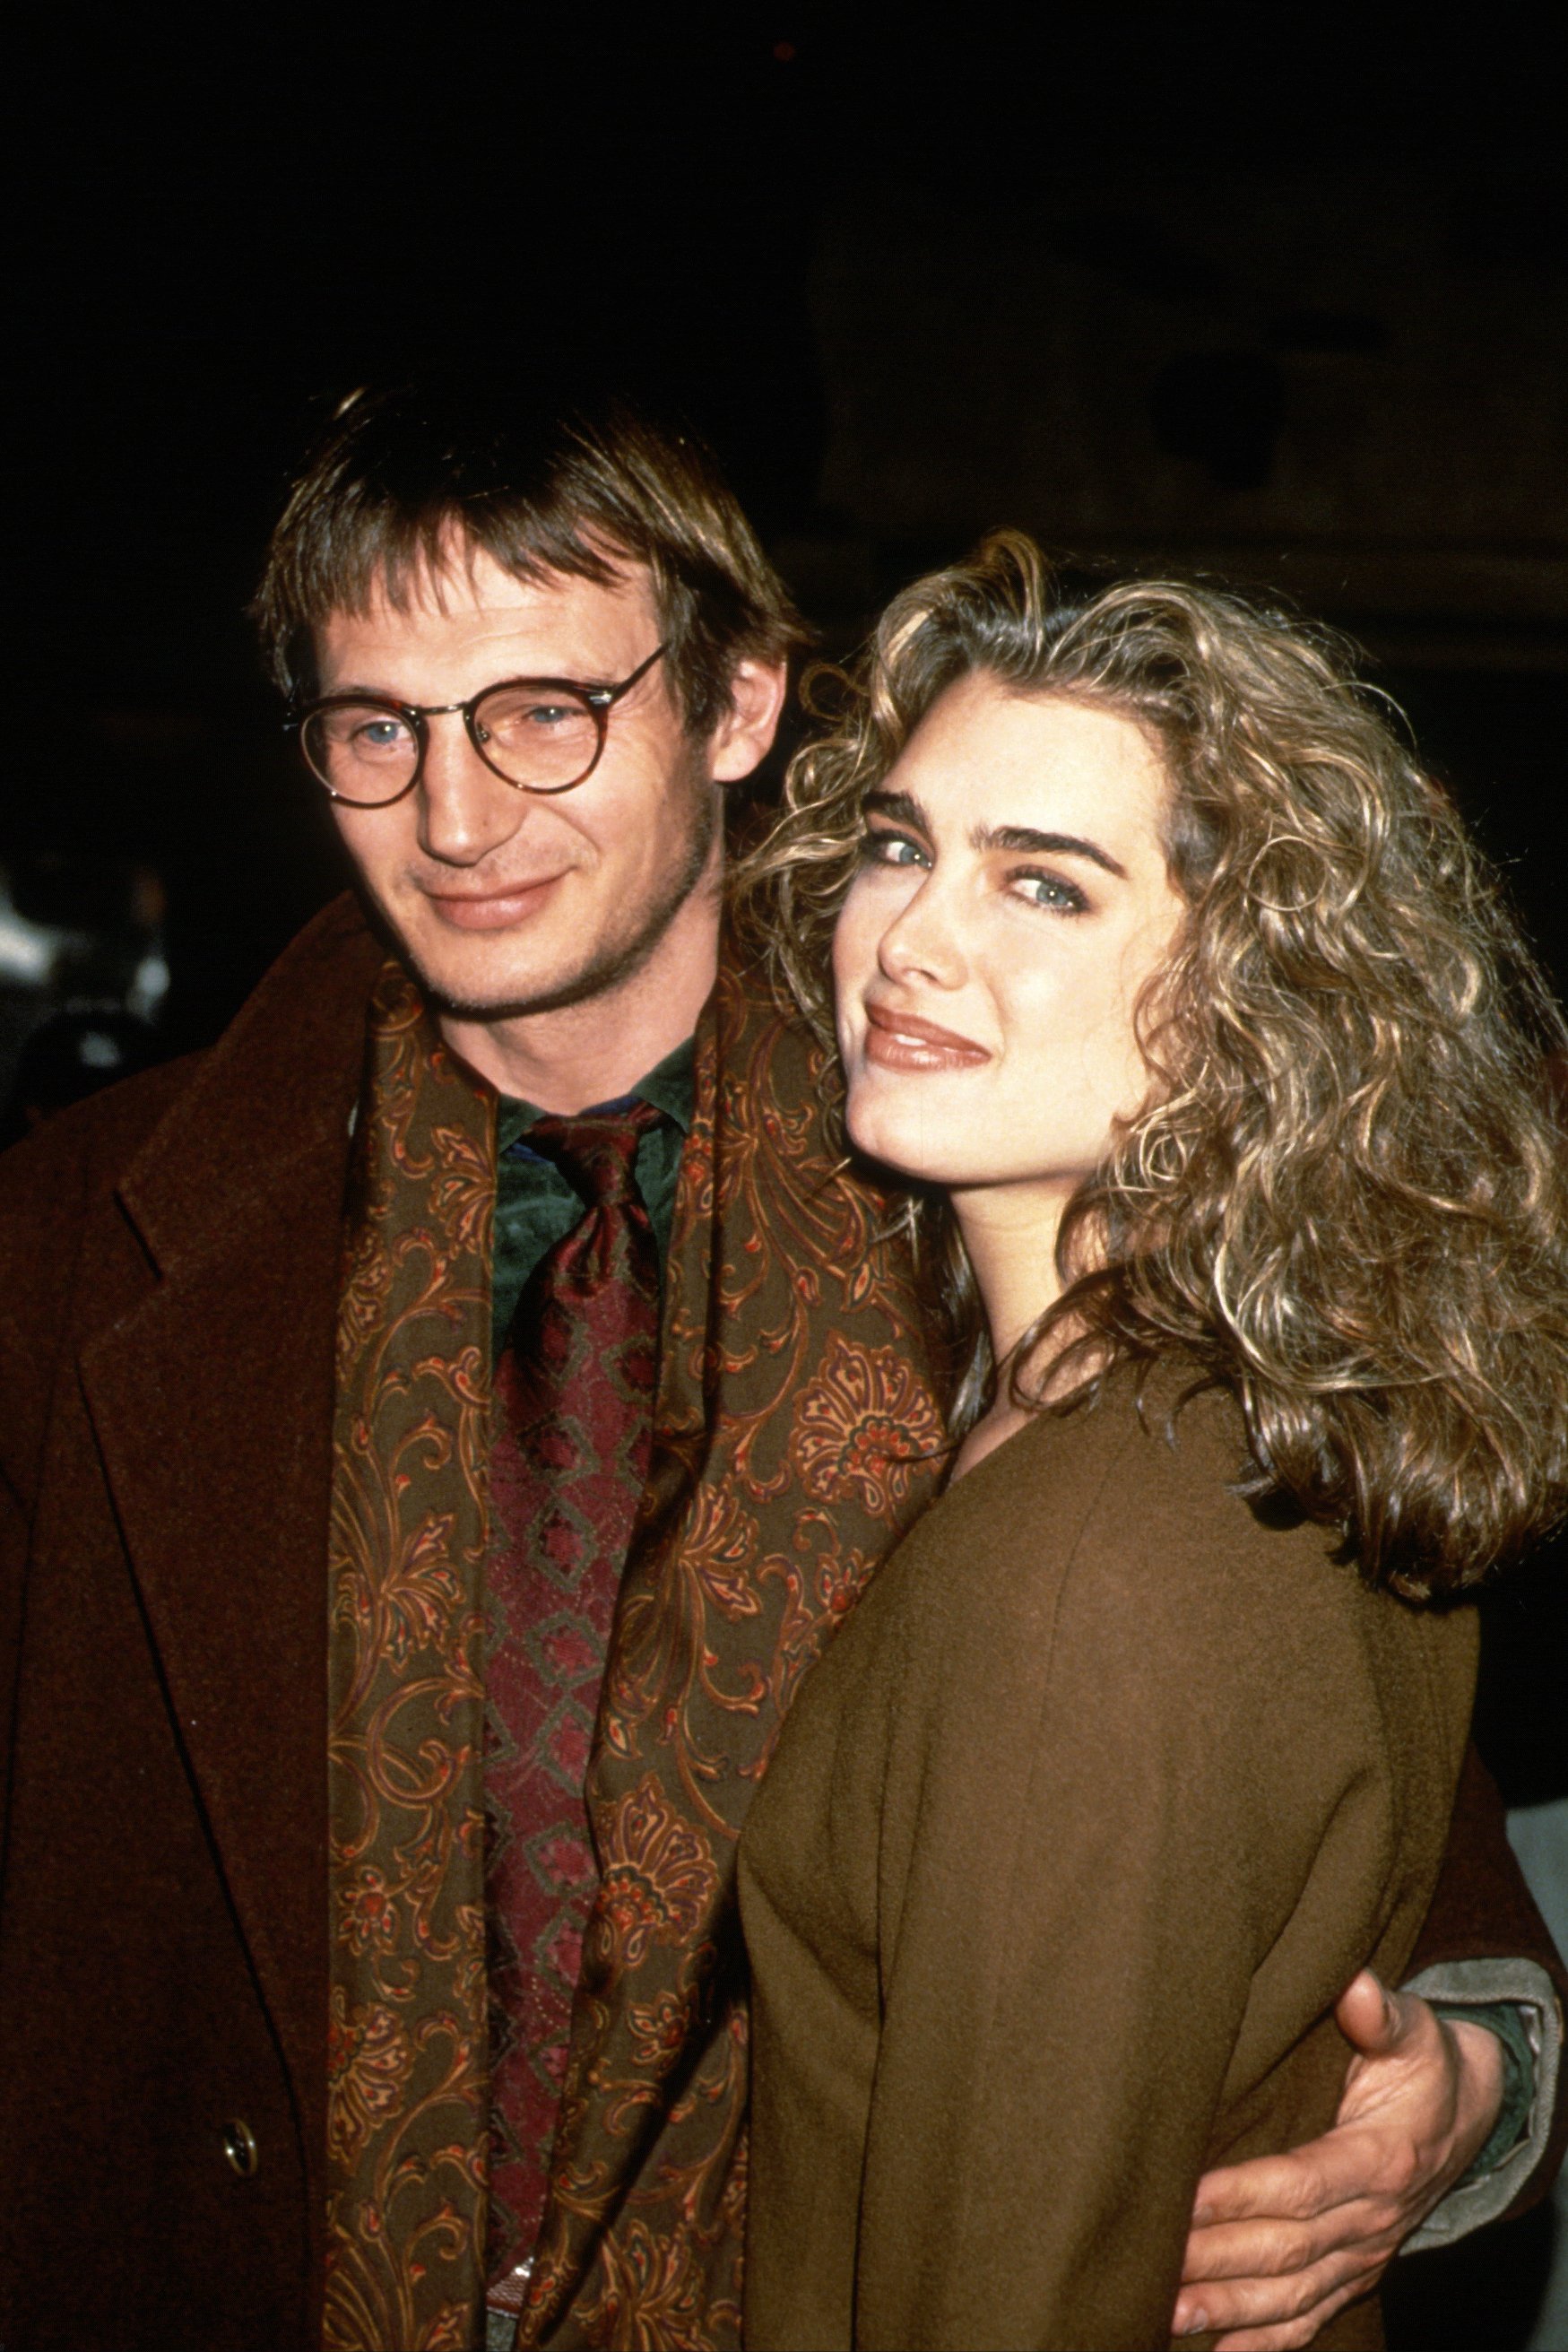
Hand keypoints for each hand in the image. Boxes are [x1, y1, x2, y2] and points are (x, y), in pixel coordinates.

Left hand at [1171, 1970, 1504, 2348]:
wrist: (1465, 2115)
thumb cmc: (1423, 2064)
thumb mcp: (1414, 2030)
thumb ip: (1383, 2014)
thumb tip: (1354, 1985)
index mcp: (1379, 2159)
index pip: (1301, 2184)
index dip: (1242, 2195)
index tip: (1185, 2200)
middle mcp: (1372, 2219)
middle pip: (1286, 2248)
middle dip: (1218, 2259)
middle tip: (1155, 2265)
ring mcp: (1363, 2255)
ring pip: (1292, 2293)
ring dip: (1230, 2308)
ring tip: (1170, 2312)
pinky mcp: (1354, 2273)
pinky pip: (1312, 2317)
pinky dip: (1267, 2342)